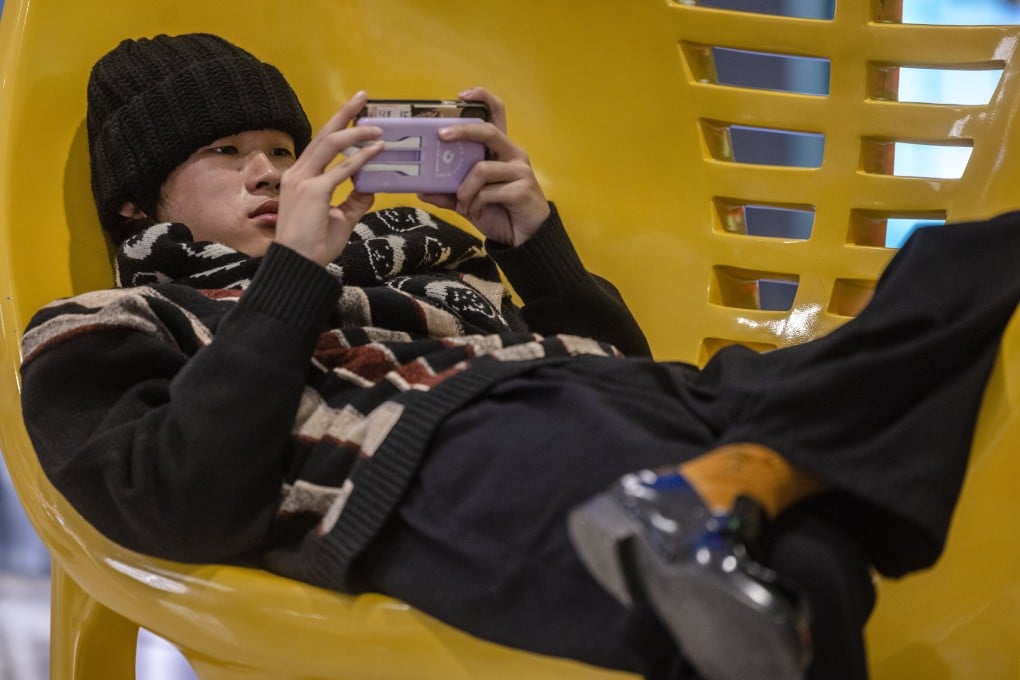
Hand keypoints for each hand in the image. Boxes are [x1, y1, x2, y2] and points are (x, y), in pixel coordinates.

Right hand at [274, 91, 383, 265]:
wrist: (299, 265)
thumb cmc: (314, 245)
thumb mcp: (339, 219)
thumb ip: (354, 201)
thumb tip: (371, 187)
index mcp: (300, 177)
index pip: (321, 145)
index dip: (339, 129)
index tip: (356, 117)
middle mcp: (298, 173)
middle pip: (323, 134)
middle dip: (344, 114)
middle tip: (363, 97)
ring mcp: (304, 181)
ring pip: (330, 144)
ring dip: (356, 132)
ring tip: (377, 128)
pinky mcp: (314, 192)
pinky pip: (342, 169)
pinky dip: (361, 158)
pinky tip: (377, 150)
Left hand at [418, 87, 549, 246]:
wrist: (523, 240)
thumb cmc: (500, 213)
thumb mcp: (469, 202)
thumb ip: (448, 194)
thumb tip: (421, 190)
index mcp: (501, 151)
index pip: (498, 113)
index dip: (482, 98)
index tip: (461, 95)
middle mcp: (513, 154)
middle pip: (488, 131)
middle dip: (463, 131)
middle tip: (441, 136)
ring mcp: (520, 170)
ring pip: (481, 168)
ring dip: (465, 189)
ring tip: (464, 204)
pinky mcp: (523, 189)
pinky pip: (488, 191)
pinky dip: (476, 203)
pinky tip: (478, 211)